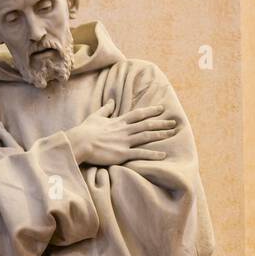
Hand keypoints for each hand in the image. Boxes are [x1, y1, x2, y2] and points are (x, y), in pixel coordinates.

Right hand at [65, 100, 179, 166]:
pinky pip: (141, 153)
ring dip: (161, 134)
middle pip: (147, 124)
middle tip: (174, 122)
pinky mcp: (123, 154)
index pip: (138, 114)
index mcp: (119, 121)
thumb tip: (112, 101)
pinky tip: (163, 155)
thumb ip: (106, 109)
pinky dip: (153, 154)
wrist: (80, 142)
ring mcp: (125, 141)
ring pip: (147, 136)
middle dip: (161, 123)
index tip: (161, 109)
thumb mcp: (96, 116)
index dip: (151, 111)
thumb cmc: (85, 130)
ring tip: (172, 134)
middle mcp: (125, 130)